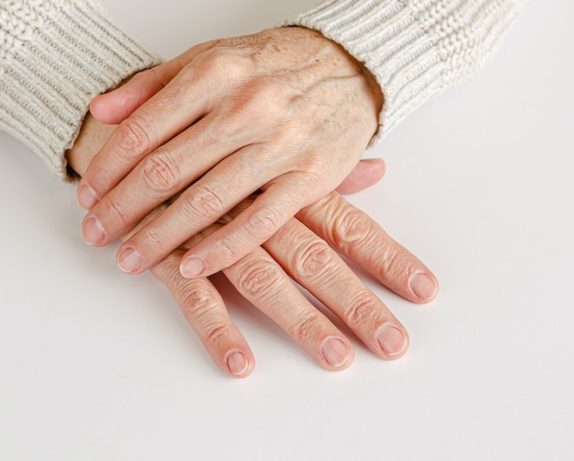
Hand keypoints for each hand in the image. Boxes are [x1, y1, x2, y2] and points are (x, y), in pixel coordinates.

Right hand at [69, 116, 436, 375]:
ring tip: (335, 357)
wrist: (134, 132)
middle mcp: (260, 211)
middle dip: (358, 304)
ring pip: (266, 281)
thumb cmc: (212, 141)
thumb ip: (325, 168)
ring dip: (300, 321)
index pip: (349, 227)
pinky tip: (240, 362)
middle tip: (392, 343)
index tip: (424, 290)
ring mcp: (215, 234)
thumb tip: (377, 172)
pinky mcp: (172, 253)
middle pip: (319, 262)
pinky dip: (217, 328)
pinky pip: (195, 296)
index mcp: (287, 187)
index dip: (387, 259)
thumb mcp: (272, 145)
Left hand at [78, 27, 383, 280]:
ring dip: (161, 237)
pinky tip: (193, 266)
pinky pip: (260, 221)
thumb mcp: (212, 57)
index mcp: (214, 74)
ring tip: (130, 259)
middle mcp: (245, 108)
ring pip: (207, 200)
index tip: (89, 196)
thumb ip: (154, 83)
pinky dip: (223, 248)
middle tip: (96, 235)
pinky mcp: (311, 176)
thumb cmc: (277, 65)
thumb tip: (102, 110)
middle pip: (166, 170)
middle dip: (123, 209)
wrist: (351, 67)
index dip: (108, 169)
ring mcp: (280, 143)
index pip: (143, 130)